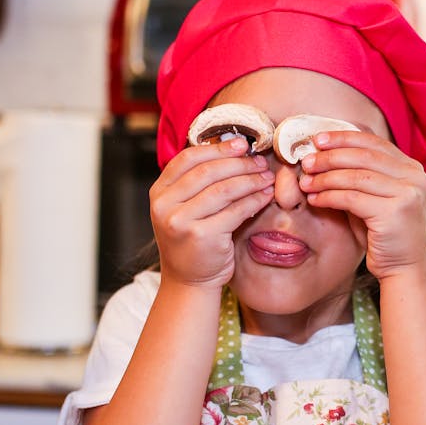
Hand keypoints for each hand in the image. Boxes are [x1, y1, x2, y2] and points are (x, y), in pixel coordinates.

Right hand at [149, 136, 274, 287]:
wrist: (189, 280)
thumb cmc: (193, 240)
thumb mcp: (184, 208)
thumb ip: (199, 182)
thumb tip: (232, 148)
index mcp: (159, 192)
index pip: (187, 158)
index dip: (217, 148)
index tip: (241, 143)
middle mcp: (164, 205)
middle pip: (208, 171)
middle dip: (239, 163)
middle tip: (260, 161)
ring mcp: (181, 221)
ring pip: (224, 189)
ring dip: (250, 180)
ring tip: (267, 177)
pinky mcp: (202, 236)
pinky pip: (235, 211)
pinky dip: (254, 200)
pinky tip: (265, 196)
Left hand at [299, 131, 425, 279]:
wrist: (405, 269)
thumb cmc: (383, 235)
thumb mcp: (373, 199)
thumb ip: (357, 177)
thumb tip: (322, 155)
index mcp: (412, 169)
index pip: (374, 143)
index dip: (344, 138)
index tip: (318, 139)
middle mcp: (414, 177)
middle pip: (364, 156)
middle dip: (330, 157)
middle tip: (306, 161)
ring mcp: (407, 194)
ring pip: (356, 176)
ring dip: (325, 178)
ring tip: (305, 182)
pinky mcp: (394, 213)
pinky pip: (352, 198)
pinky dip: (329, 196)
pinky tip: (315, 199)